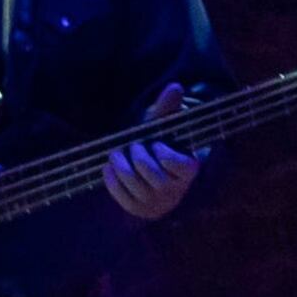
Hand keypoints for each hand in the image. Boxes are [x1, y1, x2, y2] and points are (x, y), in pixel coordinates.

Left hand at [103, 83, 201, 223]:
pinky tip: (108, 168)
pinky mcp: (138, 210)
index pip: (175, 163)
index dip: (162, 152)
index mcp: (188, 170)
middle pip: (150, 172)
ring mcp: (156, 203)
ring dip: (120, 165)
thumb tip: (175, 86)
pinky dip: (111, 180)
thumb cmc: (161, 146)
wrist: (154, 173)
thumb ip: (168, 109)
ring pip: (133, 183)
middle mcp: (174, 191)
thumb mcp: (165, 128)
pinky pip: (121, 195)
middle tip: (132, 146)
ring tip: (115, 154)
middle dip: (137, 155)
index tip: (156, 144)